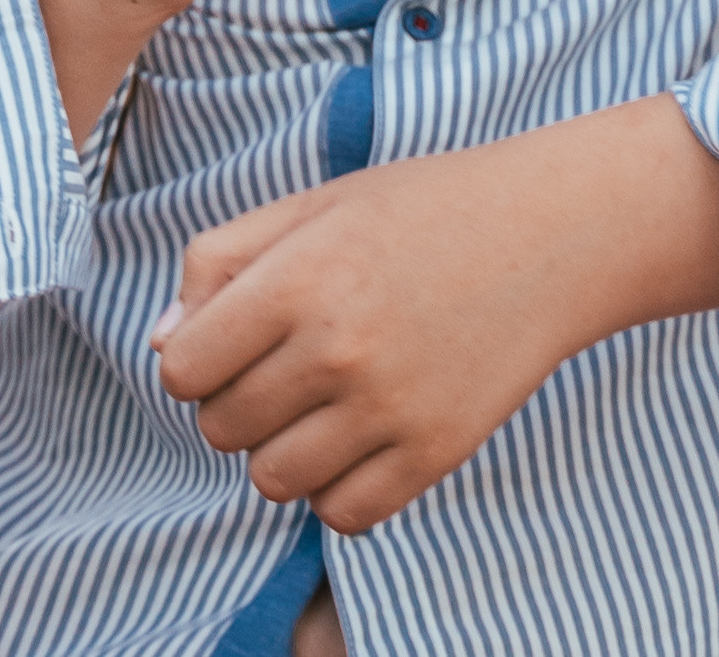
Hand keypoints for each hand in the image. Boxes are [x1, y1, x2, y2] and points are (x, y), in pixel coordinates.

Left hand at [154, 94, 718, 530]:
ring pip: (273, 481)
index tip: (231, 340)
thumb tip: (163, 344)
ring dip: (283, 447)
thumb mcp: (319, 203)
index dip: (195, 357)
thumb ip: (223, 260)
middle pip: (222, 428)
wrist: (554, 232)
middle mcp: (339, 349)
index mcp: (301, 277)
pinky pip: (342, 515)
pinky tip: (364, 432)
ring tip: (325, 398)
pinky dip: (339, 486)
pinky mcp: (434, 454)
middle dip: (238, 399)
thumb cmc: (428, 208)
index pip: (183, 370)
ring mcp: (389, 409)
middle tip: (290, 358)